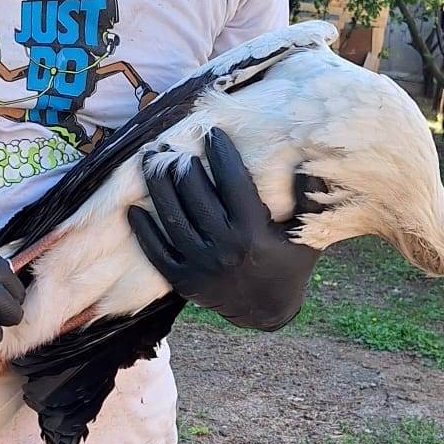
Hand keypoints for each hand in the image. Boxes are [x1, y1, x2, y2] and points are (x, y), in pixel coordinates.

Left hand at [126, 129, 323, 331]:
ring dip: (158, 186)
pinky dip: (144, 230)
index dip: (222, 154)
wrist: (267, 310)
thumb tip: (309, 157)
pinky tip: (133, 208)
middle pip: (196, 196)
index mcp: (254, 233)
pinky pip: (158, 251)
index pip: (233, 183)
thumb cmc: (289, 263)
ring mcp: (201, 266)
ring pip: (173, 218)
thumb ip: (310, 196)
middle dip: (182, 165)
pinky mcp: (184, 281)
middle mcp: (225, 249)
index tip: (212, 133)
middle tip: (171, 144)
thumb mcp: (307, 233)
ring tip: (149, 160)